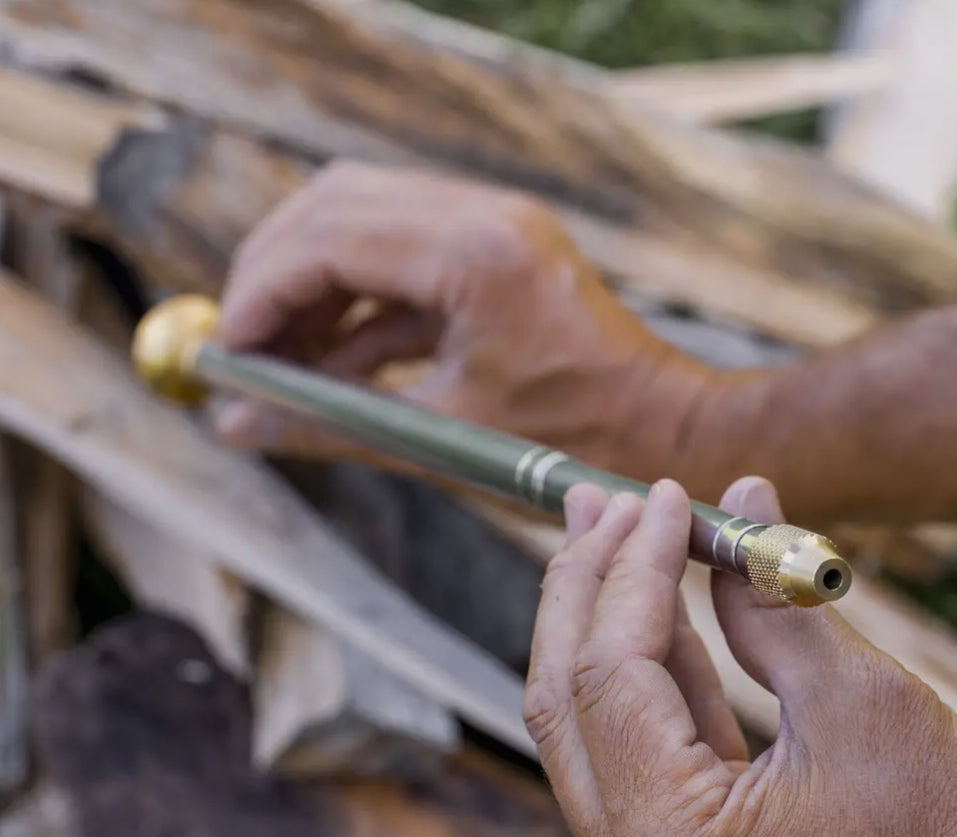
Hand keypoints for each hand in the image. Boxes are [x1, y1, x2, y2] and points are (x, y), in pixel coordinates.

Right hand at [214, 161, 714, 480]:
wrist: (661, 428)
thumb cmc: (574, 442)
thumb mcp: (440, 438)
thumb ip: (330, 426)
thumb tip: (236, 427)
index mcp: (475, 254)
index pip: (327, 242)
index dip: (259, 294)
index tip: (226, 352)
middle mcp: (482, 214)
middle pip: (333, 205)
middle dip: (273, 275)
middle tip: (242, 346)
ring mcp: (492, 221)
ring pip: (361, 219)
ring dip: (312, 286)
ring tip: (281, 363)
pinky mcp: (494, 244)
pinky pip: (400, 256)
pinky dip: (356, 304)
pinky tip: (330, 363)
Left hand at [524, 476, 956, 836]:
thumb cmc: (948, 836)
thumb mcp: (861, 704)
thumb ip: (778, 599)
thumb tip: (745, 499)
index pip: (613, 669)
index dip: (634, 568)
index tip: (664, 497)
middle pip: (571, 690)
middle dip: (585, 583)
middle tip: (601, 502)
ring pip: (594, 710)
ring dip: (604, 612)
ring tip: (615, 528)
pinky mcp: (676, 833)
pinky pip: (639, 735)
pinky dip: (651, 660)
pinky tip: (659, 596)